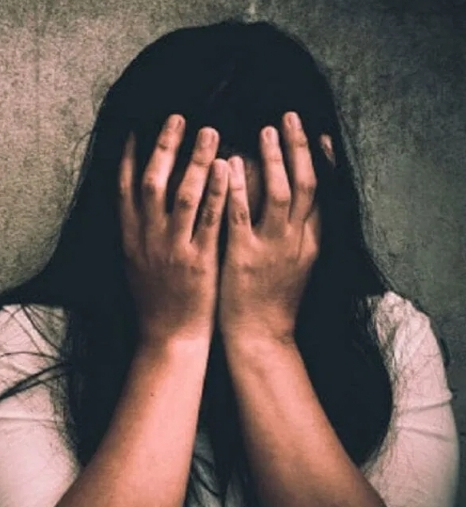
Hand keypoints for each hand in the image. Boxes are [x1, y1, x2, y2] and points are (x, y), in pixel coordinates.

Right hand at [119, 115, 228, 345]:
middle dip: (164, 146)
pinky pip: (209, 220)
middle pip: (151, 182)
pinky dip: (218, 192)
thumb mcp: (134, 261)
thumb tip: (132, 198)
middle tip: (178, 117)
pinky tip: (229, 169)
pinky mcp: (199, 260)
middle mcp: (147, 238)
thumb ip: (134, 229)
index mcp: (129, 237)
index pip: (123, 188)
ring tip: (210, 131)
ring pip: (182, 195)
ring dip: (195, 160)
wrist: (168, 337)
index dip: (127, 155)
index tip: (135, 127)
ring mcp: (172, 248)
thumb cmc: (154, 299)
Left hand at [217, 111, 326, 342]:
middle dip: (299, 149)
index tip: (319, 133)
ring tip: (266, 130)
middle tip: (289, 117)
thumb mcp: (293, 264)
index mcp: (310, 242)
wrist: (259, 339)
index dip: (322, 162)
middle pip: (307, 185)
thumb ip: (294, 232)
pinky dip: (240, 188)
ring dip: (275, 160)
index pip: (323, 193)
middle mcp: (297, 241)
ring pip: (281, 195)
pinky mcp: (244, 258)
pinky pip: (242, 216)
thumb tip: (288, 198)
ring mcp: (272, 249)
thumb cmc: (270, 301)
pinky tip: (232, 164)